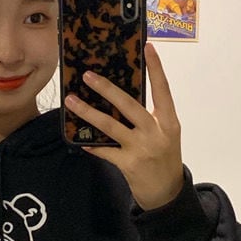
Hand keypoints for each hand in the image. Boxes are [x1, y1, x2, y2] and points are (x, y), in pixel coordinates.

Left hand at [64, 42, 183, 209]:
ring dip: (88, 112)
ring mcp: (141, 148)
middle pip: (129, 105)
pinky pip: (104, 150)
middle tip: (88, 76)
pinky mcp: (128, 164)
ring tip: (71, 100)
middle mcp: (156, 133)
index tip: (148, 48)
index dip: (156, 69)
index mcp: (169, 122)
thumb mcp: (165, 133)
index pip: (163, 90)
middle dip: (107, 89)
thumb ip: (150, 116)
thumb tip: (121, 95)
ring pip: (110, 126)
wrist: (167, 193)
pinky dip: (91, 144)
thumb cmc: (164, 157)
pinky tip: (79, 139)